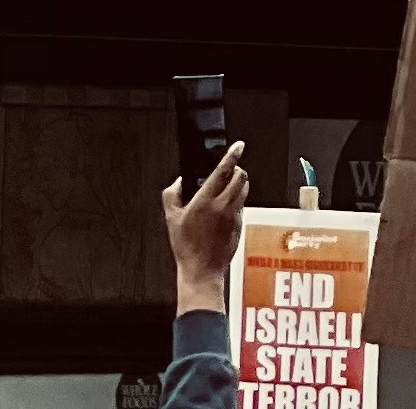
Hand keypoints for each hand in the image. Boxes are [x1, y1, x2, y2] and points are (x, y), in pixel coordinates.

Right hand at [164, 139, 248, 314]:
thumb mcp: (171, 220)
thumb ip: (171, 195)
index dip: (232, 154)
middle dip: (237, 169)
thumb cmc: (186, 248)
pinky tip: (225, 209)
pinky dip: (237, 201)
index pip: (224, 170)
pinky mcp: (240, 225)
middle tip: (230, 169)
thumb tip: (178, 182)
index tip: (238, 145)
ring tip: (229, 186)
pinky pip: (242, 206)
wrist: (202, 272)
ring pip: (244, 190)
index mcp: (206, 201)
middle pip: (240, 177)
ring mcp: (234, 215)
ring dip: (239, 183)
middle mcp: (223, 206)